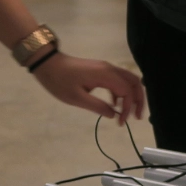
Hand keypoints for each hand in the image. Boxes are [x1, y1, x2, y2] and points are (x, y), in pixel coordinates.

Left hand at [31, 52, 145, 125]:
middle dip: (138, 100)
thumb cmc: (59, 81)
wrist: (47, 63)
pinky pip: (119, 79)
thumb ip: (97, 106)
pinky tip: (116, 104)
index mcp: (105, 75)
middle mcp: (110, 69)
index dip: (128, 108)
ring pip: (129, 80)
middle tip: (136, 117)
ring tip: (129, 112)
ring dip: (133, 95)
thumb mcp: (76, 98)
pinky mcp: (101, 70)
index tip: (120, 122)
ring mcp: (106, 68)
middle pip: (134, 82)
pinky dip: (123, 92)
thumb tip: (113, 114)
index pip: (127, 91)